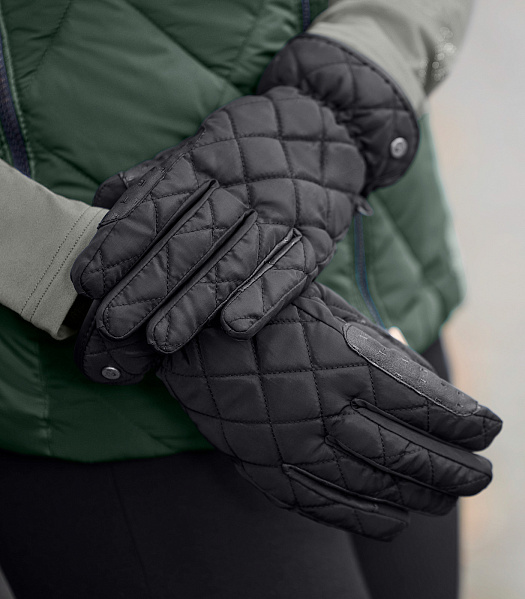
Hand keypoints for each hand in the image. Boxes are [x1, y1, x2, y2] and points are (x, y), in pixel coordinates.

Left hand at [71, 35, 417, 357]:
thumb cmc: (251, 144)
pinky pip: (292, 268)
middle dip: (148, 284)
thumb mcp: (203, 143)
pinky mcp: (316, 234)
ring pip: (234, 260)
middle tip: (114, 324)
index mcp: (206, 160)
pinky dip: (264, 296)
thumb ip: (158, 174)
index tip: (90, 280)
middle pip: (189, 240)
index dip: (120, 244)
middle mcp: (241, 186)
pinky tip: (235, 326)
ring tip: (162, 339)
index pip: (156, 205)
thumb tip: (105, 199)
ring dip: (196, 301)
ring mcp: (281, 211)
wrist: (329, 124)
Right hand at [156, 283, 501, 539]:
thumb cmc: (272, 310)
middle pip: (410, 456)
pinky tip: (392, 521)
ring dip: (420, 498)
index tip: (488, 429)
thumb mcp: (334, 313)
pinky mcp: (265, 468)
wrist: (195, 329)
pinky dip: (366, 519)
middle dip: (457, 472)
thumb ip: (382, 354)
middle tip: (482, 476)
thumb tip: (431, 391)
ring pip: (373, 488)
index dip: (468, 424)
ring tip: (445, 499)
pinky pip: (325, 506)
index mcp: (347, 363)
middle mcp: (323, 410)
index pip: (430, 406)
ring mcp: (292, 446)